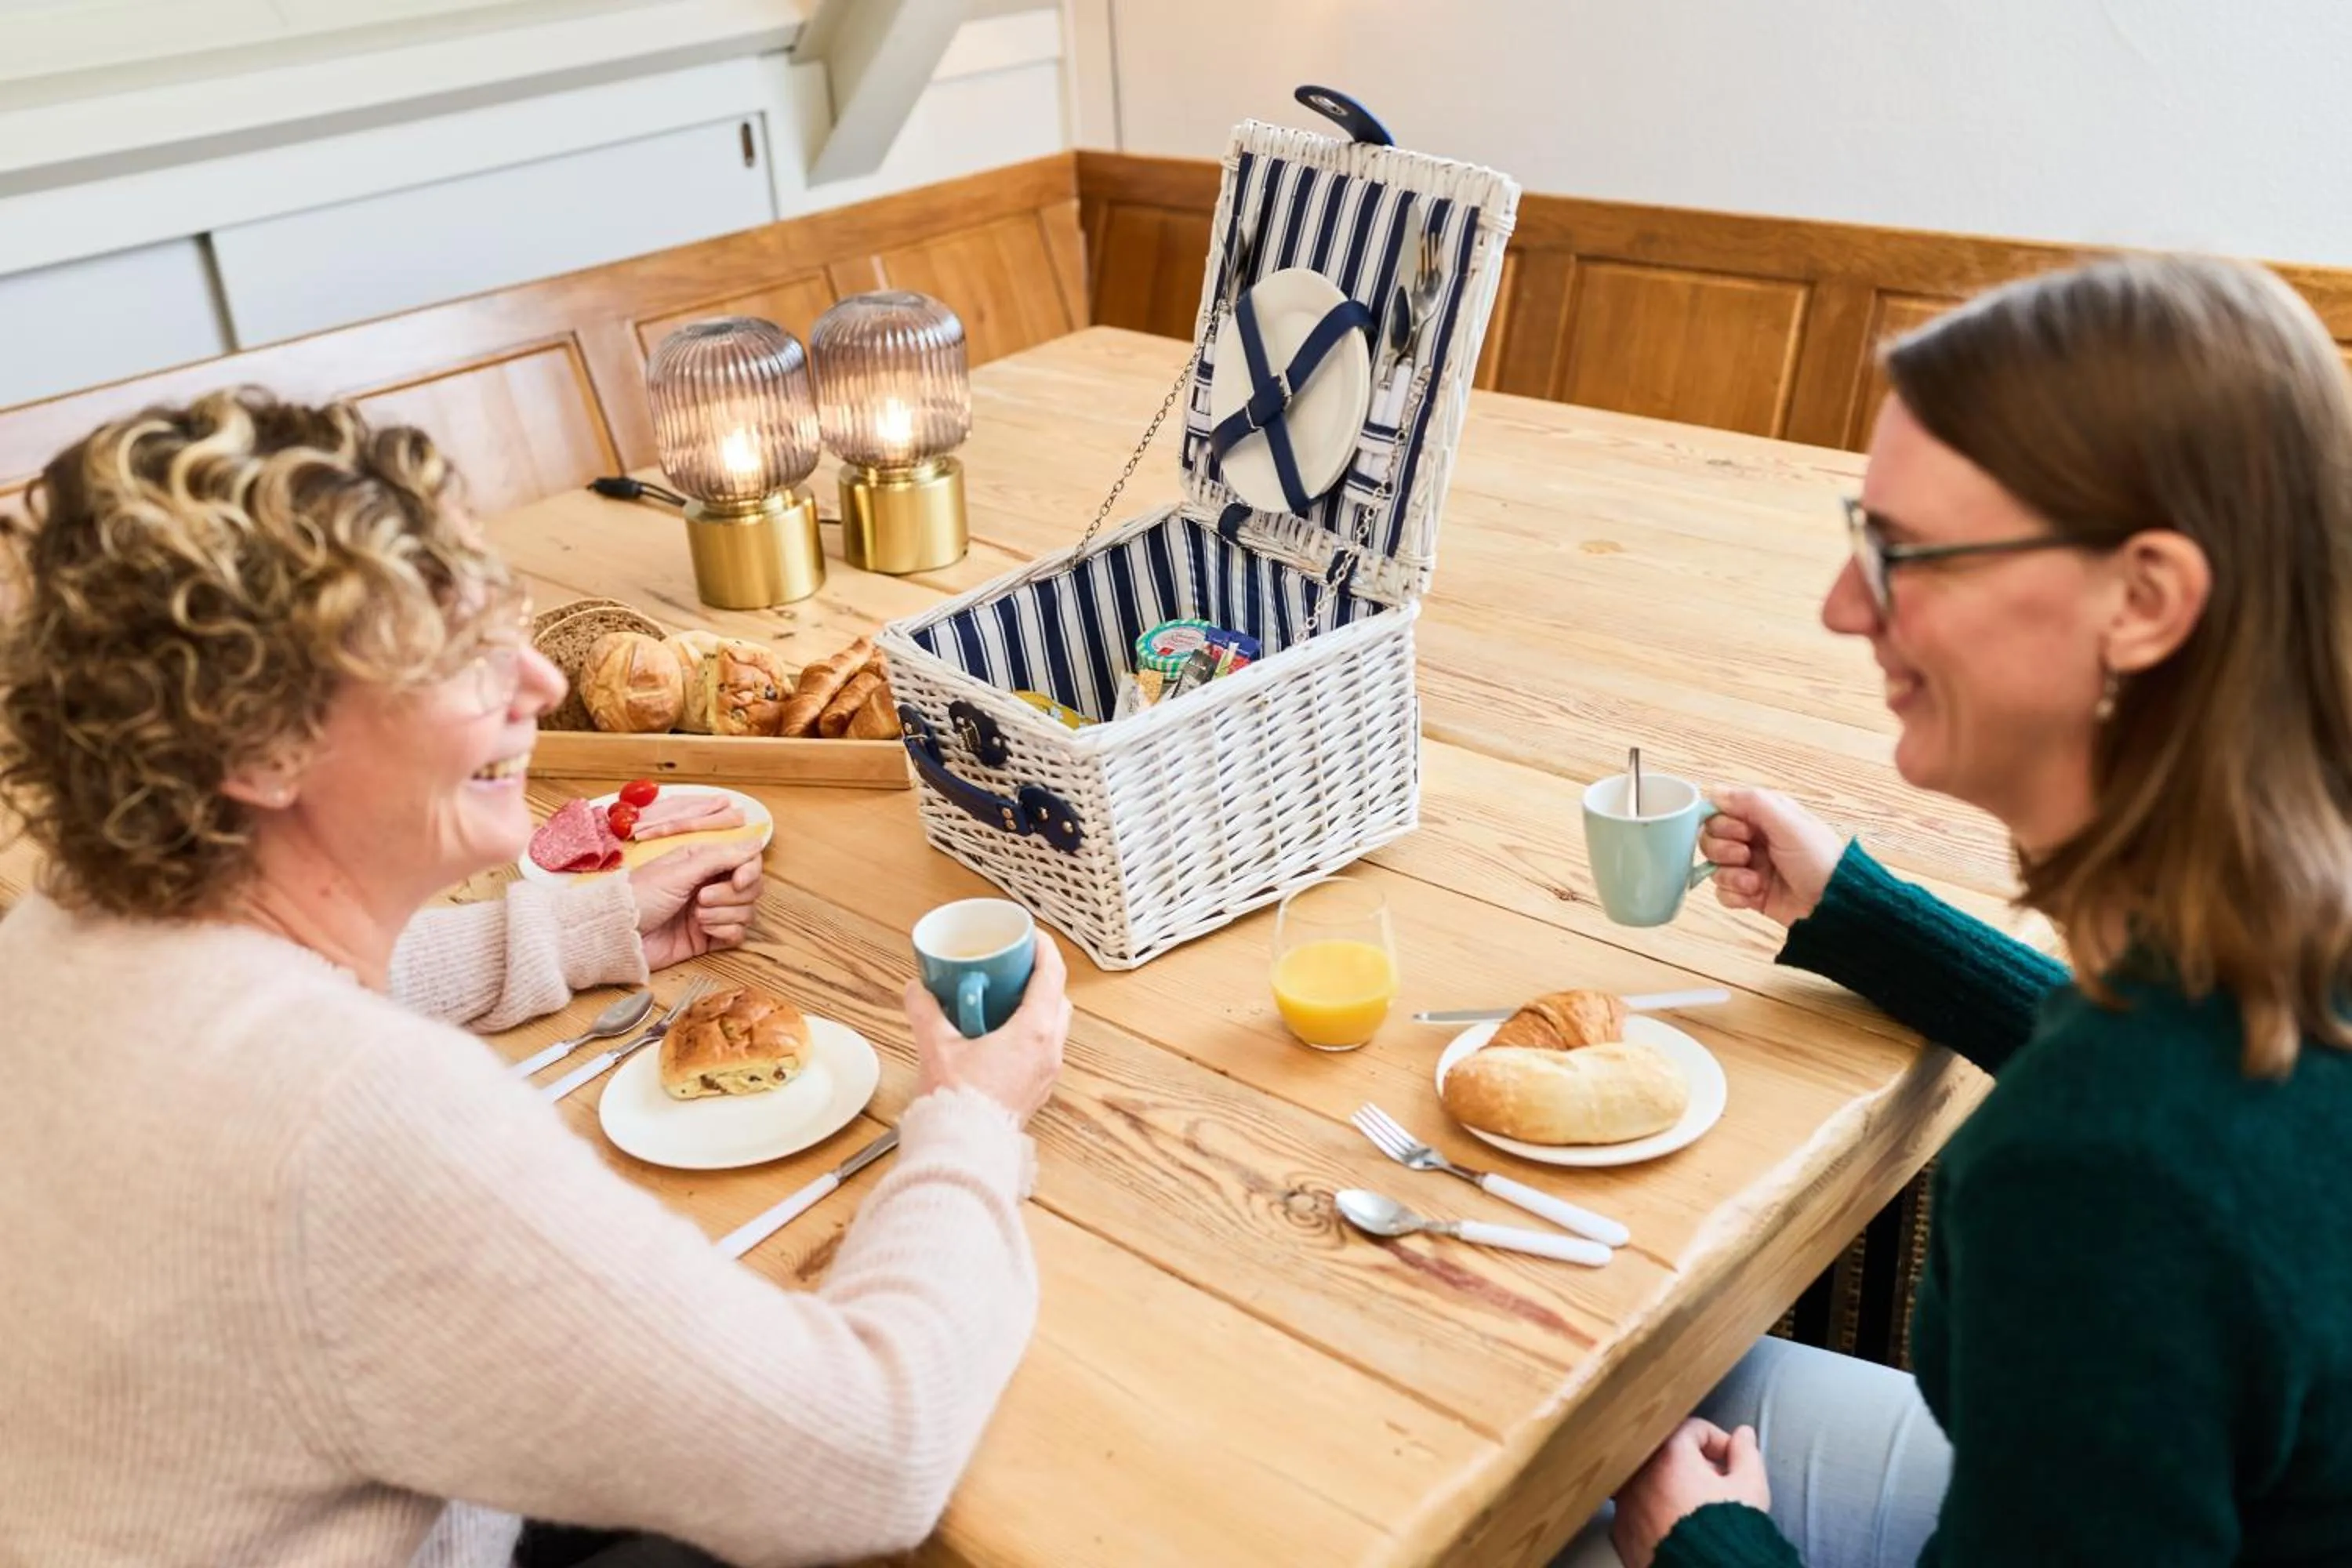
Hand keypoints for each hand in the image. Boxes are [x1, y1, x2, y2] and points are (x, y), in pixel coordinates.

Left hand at [628, 841, 762, 969]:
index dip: (749, 871)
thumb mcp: (680, 871)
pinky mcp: (710, 937)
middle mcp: (711, 884)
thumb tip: (756, 841)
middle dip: (730, 895)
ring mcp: (712, 911)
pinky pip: (738, 934)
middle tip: (700, 900)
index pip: (747, 860)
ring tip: (695, 916)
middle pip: (751, 888)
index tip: (738, 881)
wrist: (618, 936)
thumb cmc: (639, 897)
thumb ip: (720, 857)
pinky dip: (725, 932)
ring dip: (723, 915)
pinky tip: (703, 931)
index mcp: (704, 861)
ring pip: (746, 912)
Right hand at [905, 935, 1070, 1124]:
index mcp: (1034, 1032)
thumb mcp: (937, 1047)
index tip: (1031, 935)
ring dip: (1037, 1008)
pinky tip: (1000, 1036)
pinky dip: (1030, 1034)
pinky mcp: (1036, 1091)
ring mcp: (1046, 1074)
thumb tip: (916, 988)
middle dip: (1041, 978)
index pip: (1051, 976)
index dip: (1044, 949)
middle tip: (1015, 967)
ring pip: (1054, 1027)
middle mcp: (1049, 1051)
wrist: (964, 1149)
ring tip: (1005, 1000)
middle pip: (1058, 1000)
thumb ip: (925, 1011)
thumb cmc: (957, 1101)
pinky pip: (1043, 1051)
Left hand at [1611, 1419, 1771, 1567]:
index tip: (1731, 1461)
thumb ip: (1746, 1454)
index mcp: (1669, 1456)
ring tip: (1701, 1509)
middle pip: (1668, 1455)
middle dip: (1696, 1465)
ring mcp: (1626, 1505)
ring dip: (1674, 1488)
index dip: (1719, 1442)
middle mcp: (1639, 1476)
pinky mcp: (1623, 1533)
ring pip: (1651, 1482)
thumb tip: (1743, 1436)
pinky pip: (1639, 1510)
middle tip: (1719, 1486)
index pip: (1692, 1429)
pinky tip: (1681, 1528)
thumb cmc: (1728, 1535)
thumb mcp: (1749, 1489)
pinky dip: (1657, 1512)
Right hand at [1702, 787, 1844, 927]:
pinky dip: (1734, 895)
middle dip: (1723, 849)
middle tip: (1746, 856)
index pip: (1719, 810)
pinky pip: (1722, 891)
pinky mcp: (1748, 893)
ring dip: (1730, 874)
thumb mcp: (1789, 822)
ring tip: (1754, 882)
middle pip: (1710, 837)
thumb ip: (1751, 802)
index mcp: (1763, 816)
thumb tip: (1714, 792)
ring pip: (1714, 865)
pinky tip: (1753, 896)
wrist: (1833, 905)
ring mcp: (1749, 867)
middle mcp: (1753, 839)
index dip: (1722, 821)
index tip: (1742, 831)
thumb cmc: (1817, 858)